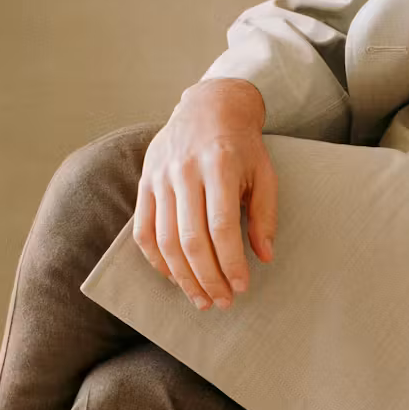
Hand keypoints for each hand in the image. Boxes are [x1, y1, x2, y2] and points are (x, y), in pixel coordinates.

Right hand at [134, 79, 277, 309]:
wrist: (208, 107)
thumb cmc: (242, 146)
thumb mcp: (265, 173)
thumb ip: (265, 215)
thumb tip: (264, 256)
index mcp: (219, 165)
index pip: (222, 226)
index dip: (231, 262)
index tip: (241, 286)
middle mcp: (185, 171)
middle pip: (191, 239)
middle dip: (207, 278)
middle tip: (222, 301)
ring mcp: (160, 177)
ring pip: (165, 240)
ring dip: (183, 277)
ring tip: (201, 298)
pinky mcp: (144, 183)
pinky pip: (143, 231)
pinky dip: (157, 260)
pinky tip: (174, 277)